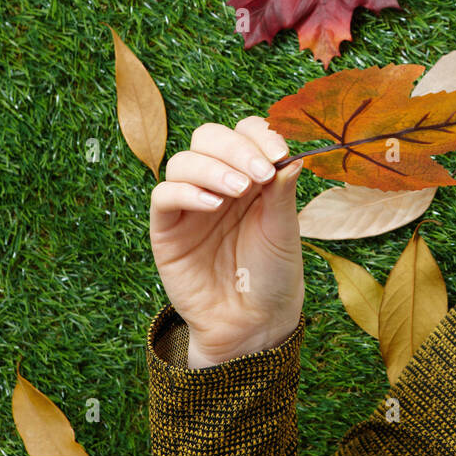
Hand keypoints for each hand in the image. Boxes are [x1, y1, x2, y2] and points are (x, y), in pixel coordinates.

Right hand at [149, 116, 304, 366]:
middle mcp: (219, 181)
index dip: (259, 135)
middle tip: (260, 173)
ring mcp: (190, 204)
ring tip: (238, 191)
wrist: (254, 322)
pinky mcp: (167, 229)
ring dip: (213, 168)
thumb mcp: (284, 230)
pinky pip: (163, 196)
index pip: (245, 132)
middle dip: (235, 148)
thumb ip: (282, 192)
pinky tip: (212, 204)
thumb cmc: (273, 273)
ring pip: (183, 161)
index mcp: (251, 174)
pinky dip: (186, 192)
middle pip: (208, 137)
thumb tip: (292, 155)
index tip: (280, 154)